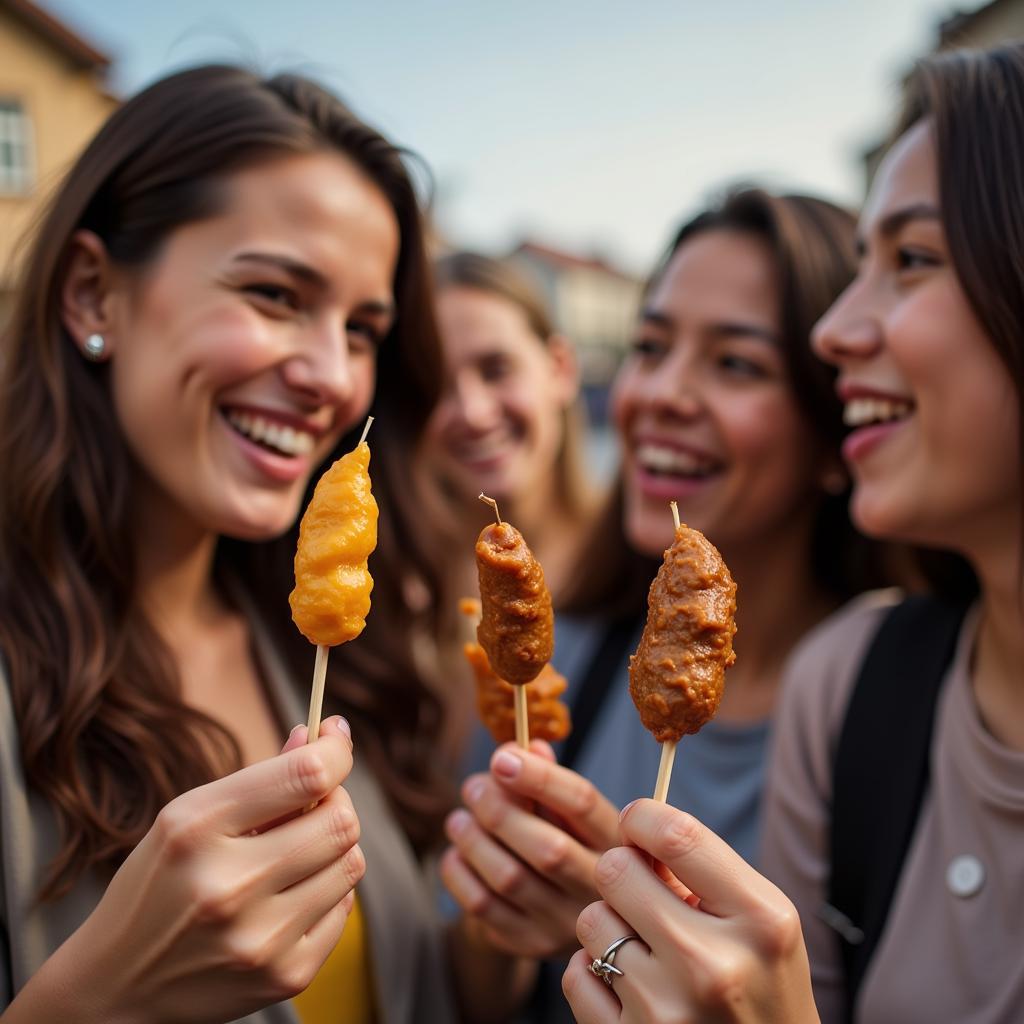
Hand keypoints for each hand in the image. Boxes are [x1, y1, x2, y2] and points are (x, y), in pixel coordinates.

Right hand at [20, 716, 362, 1023]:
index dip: (336, 751)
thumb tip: (326, 738)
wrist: (116, 988)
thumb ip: (262, 778)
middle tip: (316, 803)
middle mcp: (228, 886)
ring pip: (350, 863)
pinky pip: (344, 909)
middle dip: (336, 801)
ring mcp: (259, 938)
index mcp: (196, 829)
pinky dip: (329, 893)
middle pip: (340, 821)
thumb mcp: (189, 818)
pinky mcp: (284, 977)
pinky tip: (292, 897)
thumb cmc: (161, 885)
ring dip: (334, 849)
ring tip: (298, 854)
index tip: (334, 740)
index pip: (306, 775)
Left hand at [442, 741, 619, 959]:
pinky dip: (461, 875)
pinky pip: (485, 909)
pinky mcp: (533, 944)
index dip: (539, 777)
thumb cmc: (578, 847)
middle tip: (472, 786)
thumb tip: (527, 746)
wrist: (589, 922)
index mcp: (618, 842)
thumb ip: (553, 780)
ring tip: (458, 819)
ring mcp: (567, 923)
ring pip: (510, 878)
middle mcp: (600, 888)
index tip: (501, 758)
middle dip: (499, 810)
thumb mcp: (580, 815)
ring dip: (474, 840)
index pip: (582, 804)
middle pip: (547, 848)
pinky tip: (456, 854)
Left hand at [562, 800, 818, 1023]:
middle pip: (616, 870)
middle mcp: (714, 965)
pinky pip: (576, 975)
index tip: (637, 824)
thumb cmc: (760, 983)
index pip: (675, 835)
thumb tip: (633, 827)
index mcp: (761, 920)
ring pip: (591, 920)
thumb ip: (704, 870)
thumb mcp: (760, 920)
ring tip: (645, 948)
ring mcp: (669, 1010)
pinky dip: (592, 974)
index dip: (642, 817)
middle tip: (642, 893)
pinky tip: (628, 986)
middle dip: (624, 873)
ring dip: (609, 927)